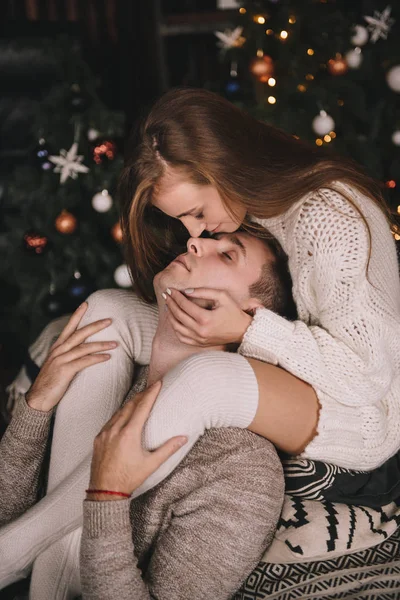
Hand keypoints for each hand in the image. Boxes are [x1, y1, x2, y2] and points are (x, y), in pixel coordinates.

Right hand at [26, 302, 117, 411]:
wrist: (39, 398)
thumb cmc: (52, 381)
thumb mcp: (59, 364)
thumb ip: (69, 355)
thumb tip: (84, 349)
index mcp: (57, 347)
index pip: (69, 327)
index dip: (77, 315)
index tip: (86, 303)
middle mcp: (59, 351)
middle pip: (79, 334)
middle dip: (95, 326)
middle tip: (109, 320)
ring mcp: (61, 360)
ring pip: (84, 347)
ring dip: (101, 344)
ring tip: (116, 343)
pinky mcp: (64, 371)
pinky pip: (84, 361)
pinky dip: (96, 358)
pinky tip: (107, 357)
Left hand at [87, 381, 187, 498]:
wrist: (105, 492)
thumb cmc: (129, 478)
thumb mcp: (151, 464)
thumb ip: (168, 449)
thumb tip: (184, 437)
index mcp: (129, 434)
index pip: (142, 407)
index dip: (151, 393)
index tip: (158, 383)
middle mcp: (115, 430)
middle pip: (130, 405)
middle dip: (142, 394)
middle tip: (151, 387)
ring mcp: (105, 433)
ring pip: (119, 411)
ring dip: (130, 403)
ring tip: (140, 398)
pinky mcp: (98, 438)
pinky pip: (110, 420)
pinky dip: (119, 414)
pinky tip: (124, 414)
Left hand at [163, 288, 252, 346]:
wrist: (242, 330)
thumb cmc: (233, 311)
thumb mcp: (222, 297)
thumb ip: (204, 292)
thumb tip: (186, 291)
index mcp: (205, 318)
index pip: (184, 305)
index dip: (176, 296)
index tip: (170, 289)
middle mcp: (200, 331)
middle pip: (178, 315)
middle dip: (170, 303)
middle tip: (166, 295)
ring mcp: (199, 339)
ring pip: (177, 327)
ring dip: (170, 315)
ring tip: (168, 306)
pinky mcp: (199, 344)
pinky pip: (181, 337)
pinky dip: (175, 328)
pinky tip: (174, 319)